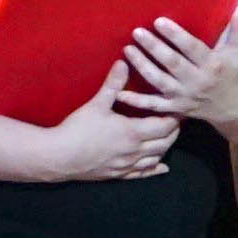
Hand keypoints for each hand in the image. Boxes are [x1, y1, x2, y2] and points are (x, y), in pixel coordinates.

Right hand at [39, 63, 181, 182]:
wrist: (59, 157)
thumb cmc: (78, 129)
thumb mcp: (97, 104)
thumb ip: (113, 84)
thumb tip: (124, 62)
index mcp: (134, 132)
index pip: (165, 125)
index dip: (175, 117)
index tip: (178, 107)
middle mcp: (136, 151)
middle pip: (165, 142)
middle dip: (174, 131)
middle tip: (176, 119)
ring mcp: (128, 165)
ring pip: (156, 158)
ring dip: (165, 147)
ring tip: (168, 136)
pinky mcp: (118, 175)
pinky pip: (142, 174)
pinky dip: (154, 169)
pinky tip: (161, 167)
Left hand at [121, 14, 237, 127]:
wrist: (235, 108)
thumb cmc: (235, 74)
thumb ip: (237, 29)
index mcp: (212, 65)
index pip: (191, 48)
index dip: (175, 35)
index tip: (159, 21)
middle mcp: (197, 81)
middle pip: (172, 64)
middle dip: (153, 48)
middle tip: (137, 32)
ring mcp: (184, 96)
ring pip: (159, 82)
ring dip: (142, 67)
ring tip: (127, 50)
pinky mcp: (175, 108)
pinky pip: (153, 106)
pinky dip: (136, 101)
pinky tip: (119, 93)